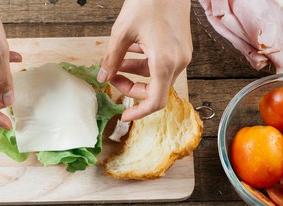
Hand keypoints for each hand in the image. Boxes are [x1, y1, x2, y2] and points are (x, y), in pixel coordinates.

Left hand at [98, 0, 192, 121]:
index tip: (124, 116)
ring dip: (135, 72)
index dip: (139, 112)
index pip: (156, 101)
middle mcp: (178, 62)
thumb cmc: (148, 1)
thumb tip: (103, 77)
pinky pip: (161, 63)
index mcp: (165, 62)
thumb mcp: (122, 32)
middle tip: (112, 77)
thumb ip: (111, 59)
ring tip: (116, 60)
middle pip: (154, 89)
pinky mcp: (180, 47)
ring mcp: (181, 54)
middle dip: (131, 87)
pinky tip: (129, 50)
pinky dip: (144, 62)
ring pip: (156, 75)